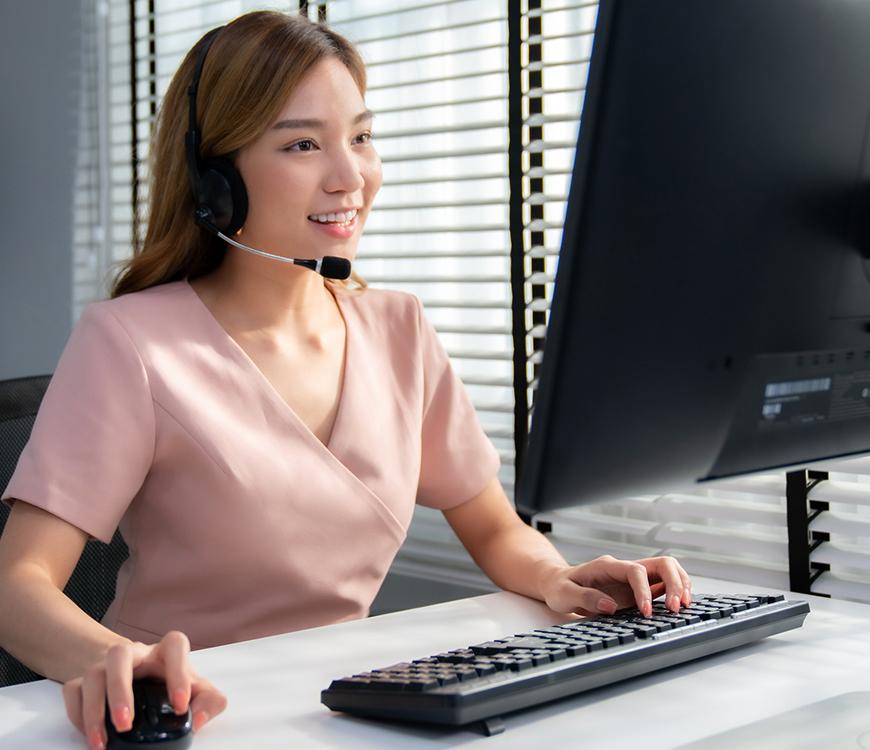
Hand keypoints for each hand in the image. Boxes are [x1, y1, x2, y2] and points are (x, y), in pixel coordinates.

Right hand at [62, 630, 226, 749]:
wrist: (136, 673)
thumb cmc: (169, 682)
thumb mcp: (196, 690)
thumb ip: (210, 702)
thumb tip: (196, 720)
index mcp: (164, 651)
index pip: (174, 645)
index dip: (179, 672)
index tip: (181, 705)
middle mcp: (134, 653)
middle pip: (120, 655)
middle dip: (120, 690)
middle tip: (126, 724)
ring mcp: (105, 665)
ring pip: (92, 674)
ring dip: (95, 709)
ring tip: (102, 742)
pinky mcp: (84, 680)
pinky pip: (73, 692)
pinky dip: (78, 716)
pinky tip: (90, 736)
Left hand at [537, 554, 691, 617]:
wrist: (557, 583)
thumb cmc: (560, 587)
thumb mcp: (564, 594)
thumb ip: (585, 598)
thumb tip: (610, 606)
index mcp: (607, 566)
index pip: (635, 571)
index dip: (645, 590)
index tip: (647, 612)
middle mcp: (624, 568)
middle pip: (660, 563)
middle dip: (674, 583)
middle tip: (678, 608)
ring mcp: (633, 577)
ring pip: (667, 570)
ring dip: (680, 585)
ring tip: (684, 608)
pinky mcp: (638, 588)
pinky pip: (663, 584)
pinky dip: (676, 592)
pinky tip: (680, 606)